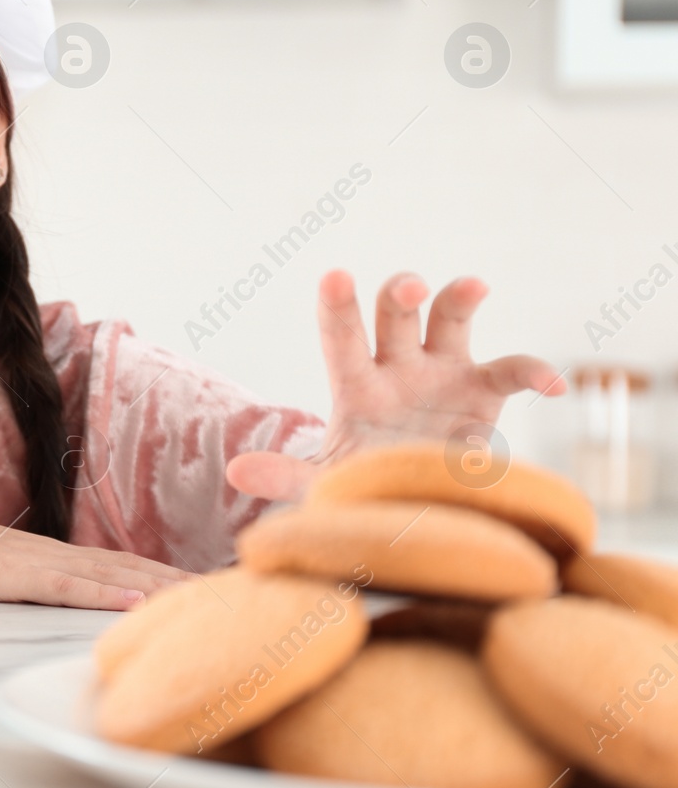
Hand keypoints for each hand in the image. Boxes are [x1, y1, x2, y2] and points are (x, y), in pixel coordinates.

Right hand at [0, 500, 190, 610]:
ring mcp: (36, 563)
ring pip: (109, 574)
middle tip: (223, 590)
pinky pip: (68, 587)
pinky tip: (135, 600)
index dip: (160, 572)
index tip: (200, 583)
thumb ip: (25, 581)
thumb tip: (51, 593)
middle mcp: (52, 553)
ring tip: (198, 596)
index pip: (118, 563)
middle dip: (175, 579)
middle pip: (127, 565)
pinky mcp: (16, 578)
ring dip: (156, 586)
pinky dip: (105, 594)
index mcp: (49, 553)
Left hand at [226, 270, 565, 503]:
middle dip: (399, 294)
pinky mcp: (482, 393)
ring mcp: (441, 374)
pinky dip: (534, 370)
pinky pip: (510, 370)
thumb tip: (234, 471)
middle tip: (406, 288)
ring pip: (450, 317)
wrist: (410, 513)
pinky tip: (553, 385)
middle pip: (396, 313)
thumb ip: (284, 477)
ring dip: (458, 297)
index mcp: (355, 385)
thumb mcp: (323, 488)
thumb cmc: (360, 491)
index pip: (340, 336)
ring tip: (473, 288)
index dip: (337, 306)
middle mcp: (397, 368)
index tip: (335, 274)